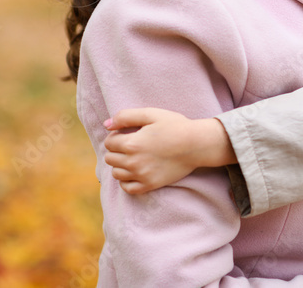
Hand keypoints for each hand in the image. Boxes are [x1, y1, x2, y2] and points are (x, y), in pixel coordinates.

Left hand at [103, 108, 233, 194]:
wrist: (196, 144)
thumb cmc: (175, 126)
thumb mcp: (151, 114)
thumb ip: (126, 116)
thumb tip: (106, 125)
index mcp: (132, 143)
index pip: (109, 142)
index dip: (116, 136)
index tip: (128, 133)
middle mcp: (133, 162)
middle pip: (110, 158)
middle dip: (117, 150)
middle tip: (132, 144)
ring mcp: (141, 175)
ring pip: (116, 174)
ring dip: (120, 165)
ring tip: (133, 157)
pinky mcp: (150, 185)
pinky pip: (127, 188)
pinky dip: (126, 181)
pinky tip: (135, 171)